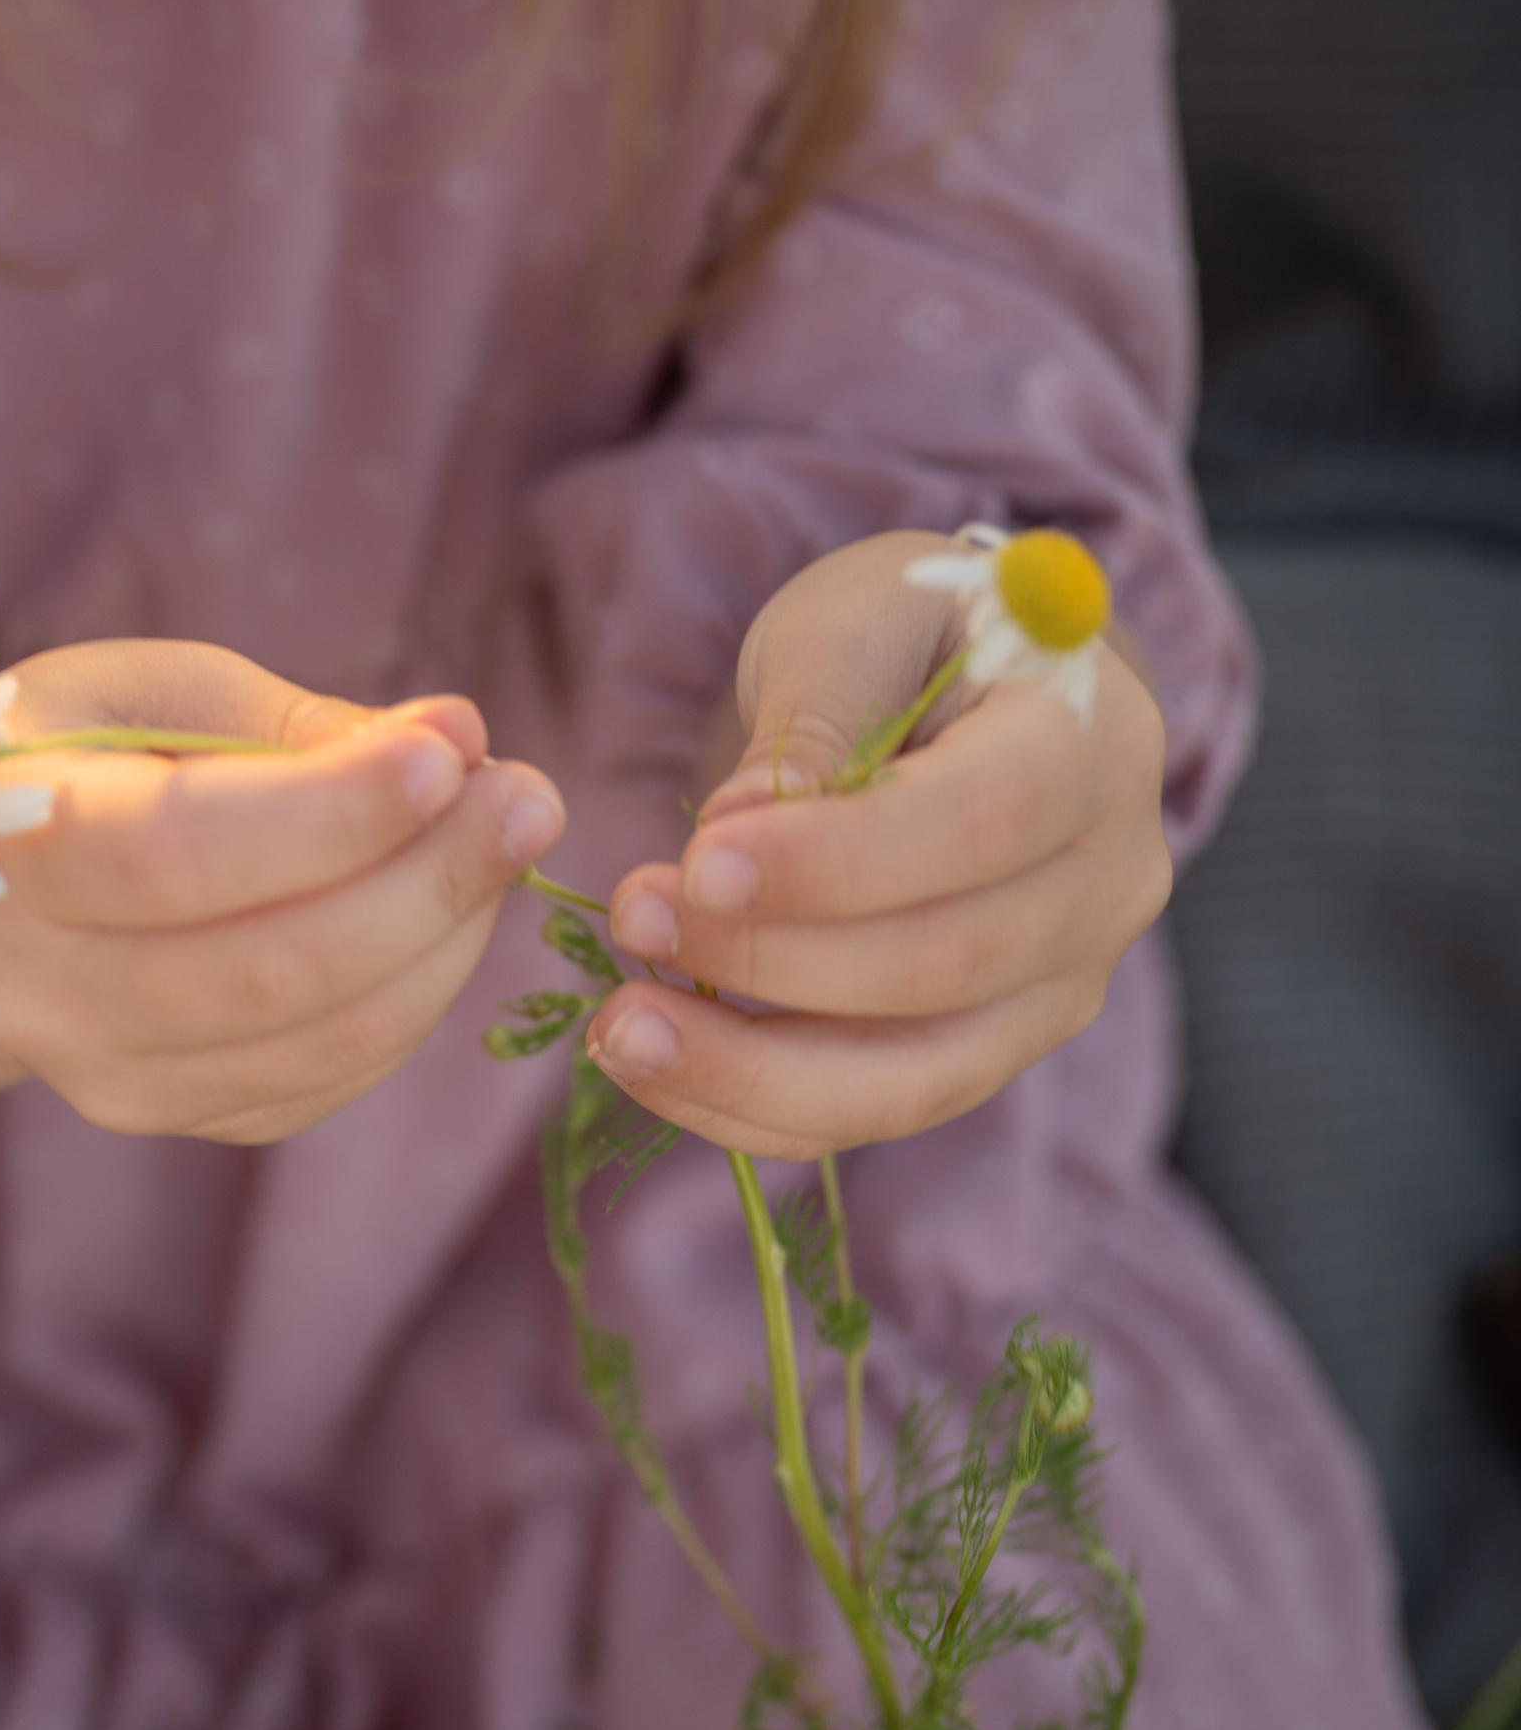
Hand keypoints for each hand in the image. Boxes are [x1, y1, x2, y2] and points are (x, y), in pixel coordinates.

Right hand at [0, 638, 564, 1143]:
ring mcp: (104, 1076)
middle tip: (525, 797)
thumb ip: (304, 725)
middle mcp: (37, 988)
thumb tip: (462, 743)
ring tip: (504, 838)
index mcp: (3, 843)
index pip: (175, 852)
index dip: (330, 813)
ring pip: (321, 1036)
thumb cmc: (94, 755)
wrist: (3, 887)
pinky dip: (420, 992)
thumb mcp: (162, 691)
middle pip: (268, 967)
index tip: (452, 753)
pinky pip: (334, 1076)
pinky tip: (446, 912)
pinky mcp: (177, 1118)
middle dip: (428, 878)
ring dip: (447, 937)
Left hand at [585, 531, 1169, 1161]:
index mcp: (1094, 743)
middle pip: (944, 965)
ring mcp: (1063, 984)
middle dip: (770, 960)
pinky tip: (656, 1062)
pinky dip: (756, 1104)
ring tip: (620, 1028)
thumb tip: (736, 837)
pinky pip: (876, 1110)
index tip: (699, 861)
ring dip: (751, 1068)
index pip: (982, 823)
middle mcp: (1107, 882)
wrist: (970, 697)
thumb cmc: (911, 634)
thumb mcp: (856, 619)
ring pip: (915, 1075)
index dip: (838, 861)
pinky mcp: (995, 1049)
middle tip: (632, 917)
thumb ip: (811, 716)